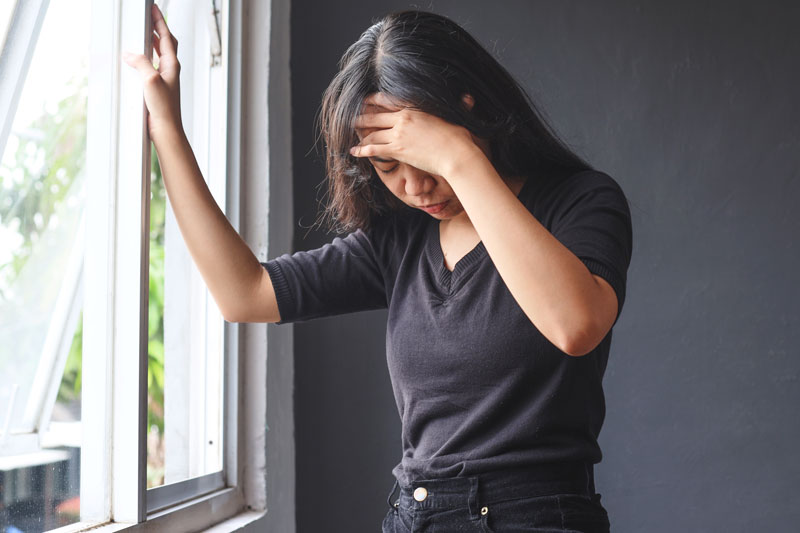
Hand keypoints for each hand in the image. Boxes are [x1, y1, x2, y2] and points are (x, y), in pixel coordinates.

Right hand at [122, 3, 183, 140]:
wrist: (166, 129)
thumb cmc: (164, 108)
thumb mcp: (150, 80)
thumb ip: (141, 63)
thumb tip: (130, 54)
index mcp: (172, 65)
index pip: (167, 36)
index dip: (160, 21)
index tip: (154, 8)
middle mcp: (170, 70)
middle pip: (166, 43)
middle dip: (158, 29)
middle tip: (149, 18)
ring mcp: (165, 79)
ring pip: (160, 55)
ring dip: (152, 42)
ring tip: (144, 33)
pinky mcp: (158, 88)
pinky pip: (152, 66)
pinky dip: (146, 58)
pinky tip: (138, 61)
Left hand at [350, 92, 482, 178]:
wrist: (456, 154)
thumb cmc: (460, 137)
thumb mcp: (457, 117)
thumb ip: (459, 106)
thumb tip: (469, 98)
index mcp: (415, 108)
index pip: (389, 100)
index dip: (375, 99)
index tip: (366, 100)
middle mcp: (403, 118)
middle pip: (376, 115)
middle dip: (362, 117)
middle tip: (354, 119)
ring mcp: (398, 133)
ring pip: (372, 132)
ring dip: (361, 134)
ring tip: (353, 137)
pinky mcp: (397, 149)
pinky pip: (373, 148)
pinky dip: (362, 150)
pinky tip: (354, 152)